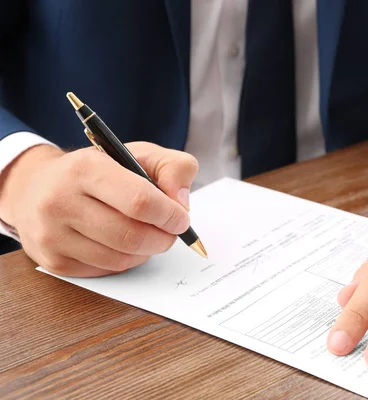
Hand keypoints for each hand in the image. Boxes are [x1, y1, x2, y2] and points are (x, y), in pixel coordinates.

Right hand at [0, 142, 198, 276]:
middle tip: (171, 233)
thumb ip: (173, 168)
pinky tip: (125, 245)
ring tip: (150, 237)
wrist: (37, 186)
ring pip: (120, 259)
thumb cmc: (99, 170)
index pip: (140, 201)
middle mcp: (60, 201)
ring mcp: (52, 234)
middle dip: (163, 238)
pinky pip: (105, 270)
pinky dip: (126, 261)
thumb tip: (181, 202)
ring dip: (146, 252)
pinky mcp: (53, 261)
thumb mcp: (138, 154)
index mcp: (85, 168)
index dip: (170, 215)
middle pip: (131, 235)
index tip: (182, 219)